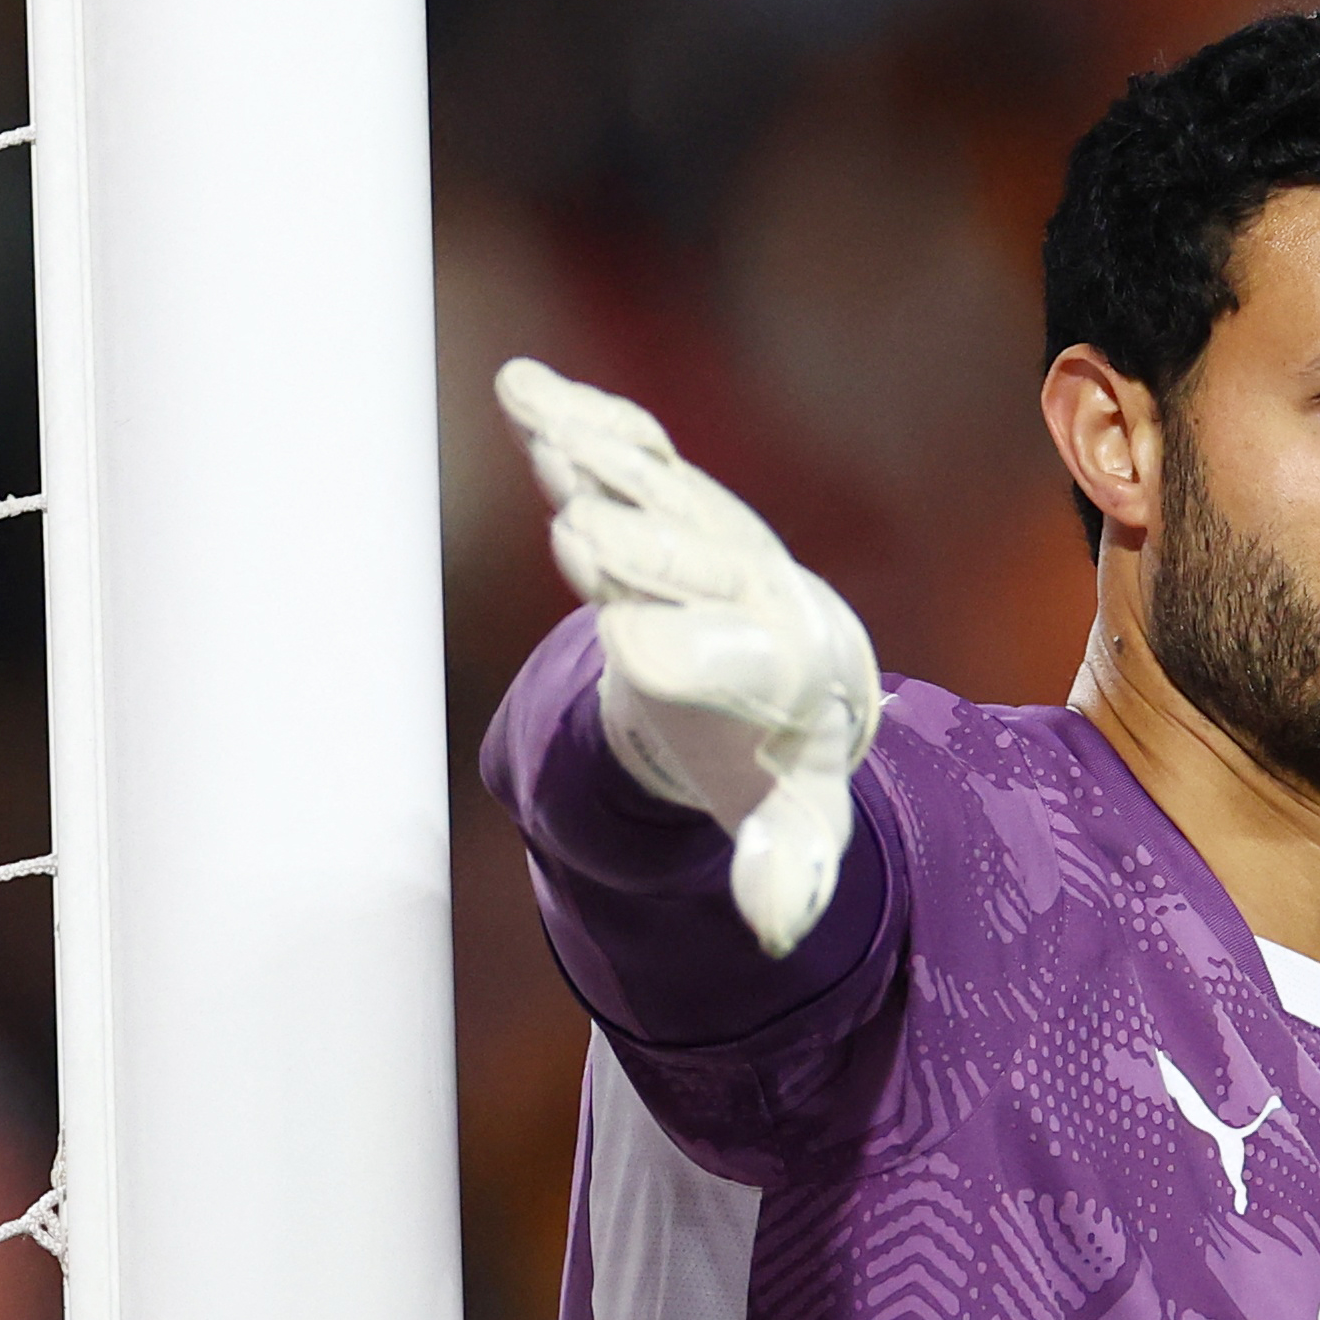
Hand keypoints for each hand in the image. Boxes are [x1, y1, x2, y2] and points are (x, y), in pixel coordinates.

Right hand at [495, 357, 880, 955]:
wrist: (797, 664)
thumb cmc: (779, 744)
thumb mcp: (793, 808)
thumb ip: (789, 860)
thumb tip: (777, 932)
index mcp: (781, 672)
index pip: (733, 662)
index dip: (686, 654)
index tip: (636, 653)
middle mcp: (747, 591)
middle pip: (687, 567)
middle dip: (639, 554)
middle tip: (581, 539)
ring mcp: (706, 534)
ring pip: (655, 494)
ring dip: (601, 463)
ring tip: (546, 428)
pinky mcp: (671, 495)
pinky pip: (631, 448)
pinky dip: (579, 416)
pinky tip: (522, 386)